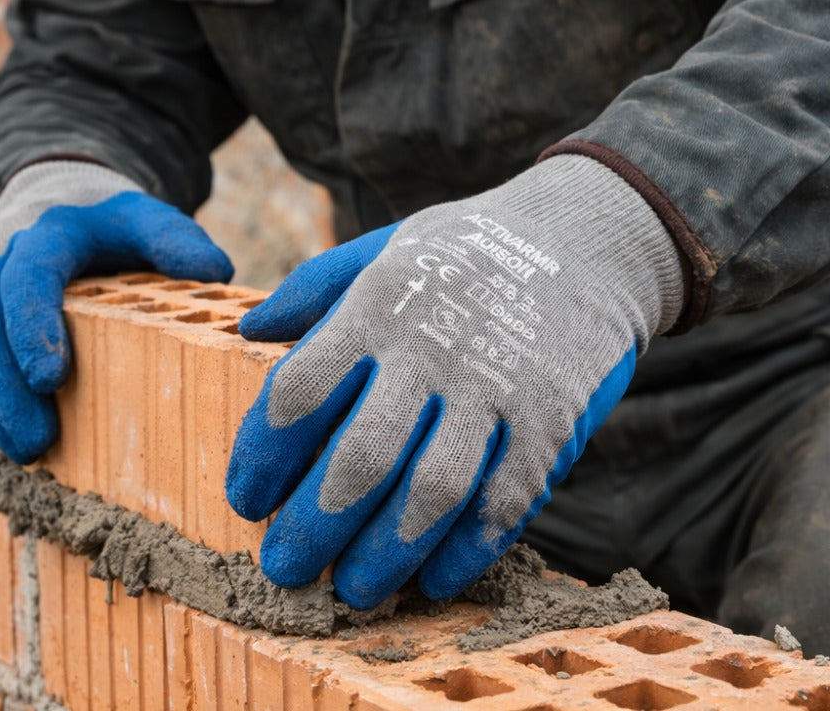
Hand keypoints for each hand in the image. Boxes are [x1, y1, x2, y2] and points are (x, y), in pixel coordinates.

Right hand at [0, 161, 232, 463]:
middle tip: (39, 441)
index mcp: (46, 231)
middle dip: (3, 384)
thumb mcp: (151, 219)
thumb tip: (216, 274)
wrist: (61, 200)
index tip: (50, 380)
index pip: (27, 276)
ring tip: (26, 452)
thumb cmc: (113, 222)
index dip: (31, 327)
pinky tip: (6, 436)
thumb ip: (180, 243)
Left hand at [226, 155, 682, 607]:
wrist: (584, 240)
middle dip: (311, 529)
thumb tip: (249, 332)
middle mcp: (429, 350)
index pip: (297, 392)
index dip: (261, 457)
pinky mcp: (548, 420)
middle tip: (284, 569)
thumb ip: (315, 287)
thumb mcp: (384, 247)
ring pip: (430, 494)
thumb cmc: (465, 253)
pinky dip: (465, 551)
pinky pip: (502, 503)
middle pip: (358, 458)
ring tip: (353, 589)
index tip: (246, 499)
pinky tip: (434, 578)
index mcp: (376, 306)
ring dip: (385, 556)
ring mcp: (493, 387)